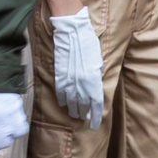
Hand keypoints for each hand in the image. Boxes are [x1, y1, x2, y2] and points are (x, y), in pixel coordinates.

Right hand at [49, 8, 105, 127]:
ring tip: (74, 114)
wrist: (72, 32)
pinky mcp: (59, 76)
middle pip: (83, 106)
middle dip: (84, 114)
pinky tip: (64, 104)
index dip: (95, 117)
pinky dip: (63, 100)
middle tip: (84, 119)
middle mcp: (82, 84)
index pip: (96, 105)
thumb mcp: (98, 62)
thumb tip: (94, 87)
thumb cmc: (89, 44)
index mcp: (94, 81)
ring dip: (73, 110)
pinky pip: (60, 93)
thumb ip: (96, 77)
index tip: (94, 125)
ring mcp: (69, 81)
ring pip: (71, 102)